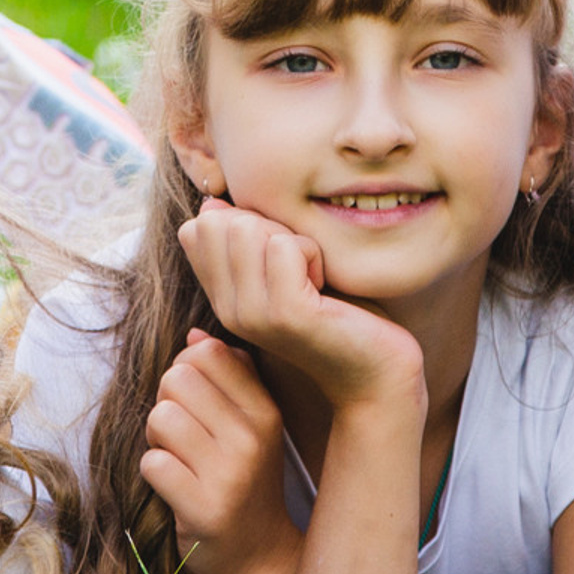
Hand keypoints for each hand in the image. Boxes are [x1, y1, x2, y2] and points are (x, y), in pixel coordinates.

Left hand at [142, 330, 302, 573]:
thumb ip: (228, 376)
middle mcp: (252, 438)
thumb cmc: (244, 484)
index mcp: (265, 410)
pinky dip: (153, 473)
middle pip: (176, 380)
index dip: (185, 373)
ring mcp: (230, 474)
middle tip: (183, 440)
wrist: (256, 561)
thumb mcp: (251, 427)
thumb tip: (193, 336)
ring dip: (157, 440)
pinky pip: (151, 463)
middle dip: (167, 404)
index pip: (205, 353)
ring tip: (178, 462)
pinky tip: (175, 489)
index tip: (197, 405)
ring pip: (160, 417)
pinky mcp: (204, 508)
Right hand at [176, 200, 424, 413]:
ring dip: (292, 239)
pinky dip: (313, 252)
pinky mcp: (285, 313)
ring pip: (248, 228)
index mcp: (223, 298)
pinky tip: (324, 285)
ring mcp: (252, 314)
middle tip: (299, 266)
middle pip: (219, 222)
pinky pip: (285, 246)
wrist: (375, 371)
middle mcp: (228, 310)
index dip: (244, 222)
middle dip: (268, 226)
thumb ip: (246, 240)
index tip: (280, 257)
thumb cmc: (338, 310)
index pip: (199, 228)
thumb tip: (211, 203)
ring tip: (312, 276)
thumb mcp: (283, 268)